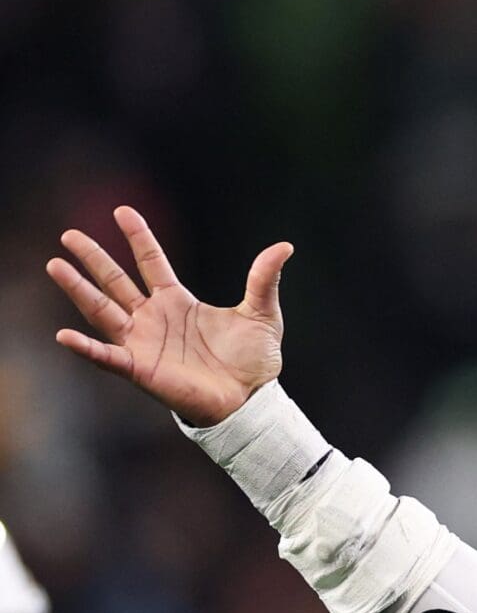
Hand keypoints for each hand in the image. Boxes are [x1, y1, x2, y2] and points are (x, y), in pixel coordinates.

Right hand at [47, 205, 290, 426]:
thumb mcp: (263, 314)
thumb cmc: (254, 362)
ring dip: (78, 290)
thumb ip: (264, 280)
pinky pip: (107, 357)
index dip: (138, 237)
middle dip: (94, 258)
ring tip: (55, 265)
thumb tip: (284, 247)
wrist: (253, 401)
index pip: (151, 262)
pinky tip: (65, 335)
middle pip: (116, 281)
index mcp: (177, 301)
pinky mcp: (141, 370)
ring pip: (102, 310)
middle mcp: (153, 318)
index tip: (123, 212)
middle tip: (69, 235)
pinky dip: (86, 348)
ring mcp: (143, 342)